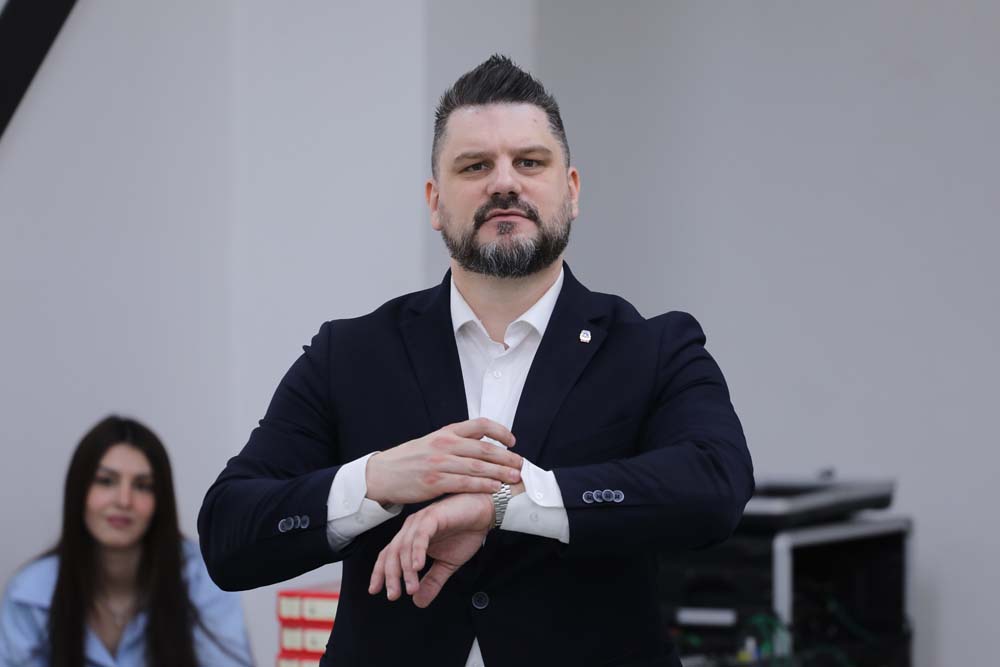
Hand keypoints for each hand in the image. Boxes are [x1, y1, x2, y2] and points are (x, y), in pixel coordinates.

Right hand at [365, 418, 521, 505]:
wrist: (381, 474)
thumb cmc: (409, 459)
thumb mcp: (431, 441)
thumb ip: (455, 441)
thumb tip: (481, 442)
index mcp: (446, 432)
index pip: (480, 424)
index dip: (500, 431)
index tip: (512, 441)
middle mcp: (444, 444)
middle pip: (484, 448)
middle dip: (507, 457)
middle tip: (521, 464)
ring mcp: (439, 463)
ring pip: (478, 467)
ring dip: (500, 473)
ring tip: (515, 477)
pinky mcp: (434, 482)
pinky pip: (465, 483)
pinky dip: (483, 485)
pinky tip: (495, 488)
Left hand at [368, 493, 492, 607]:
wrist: (484, 513)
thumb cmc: (465, 533)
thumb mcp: (447, 565)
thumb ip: (432, 582)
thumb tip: (418, 602)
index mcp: (411, 538)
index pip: (388, 556)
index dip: (380, 573)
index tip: (375, 591)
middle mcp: (411, 529)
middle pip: (392, 553)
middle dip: (390, 576)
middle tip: (393, 595)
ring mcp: (420, 521)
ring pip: (405, 546)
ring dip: (406, 569)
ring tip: (412, 588)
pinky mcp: (433, 517)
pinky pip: (421, 535)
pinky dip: (417, 551)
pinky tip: (418, 567)